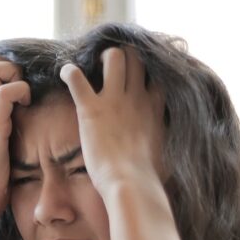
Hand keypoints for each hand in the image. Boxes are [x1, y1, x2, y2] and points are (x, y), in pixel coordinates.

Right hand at [0, 54, 30, 218]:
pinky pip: (2, 96)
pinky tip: (25, 108)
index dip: (5, 67)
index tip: (22, 88)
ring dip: (13, 76)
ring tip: (24, 99)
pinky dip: (18, 92)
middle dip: (8, 66)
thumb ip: (5, 126)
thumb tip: (24, 120)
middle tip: (23, 90)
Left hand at [59, 47, 164, 193]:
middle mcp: (136, 97)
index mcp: (155, 107)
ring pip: (114, 57)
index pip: (157, 74)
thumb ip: (166, 139)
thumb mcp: (168, 153)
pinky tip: (65, 73)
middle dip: (125, 56)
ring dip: (102, 57)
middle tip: (113, 66)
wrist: (131, 184)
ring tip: (94, 66)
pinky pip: (76, 78)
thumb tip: (173, 147)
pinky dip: (69, 72)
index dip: (149, 69)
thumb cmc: (149, 177)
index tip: (140, 74)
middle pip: (136, 57)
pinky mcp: (91, 109)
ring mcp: (114, 101)